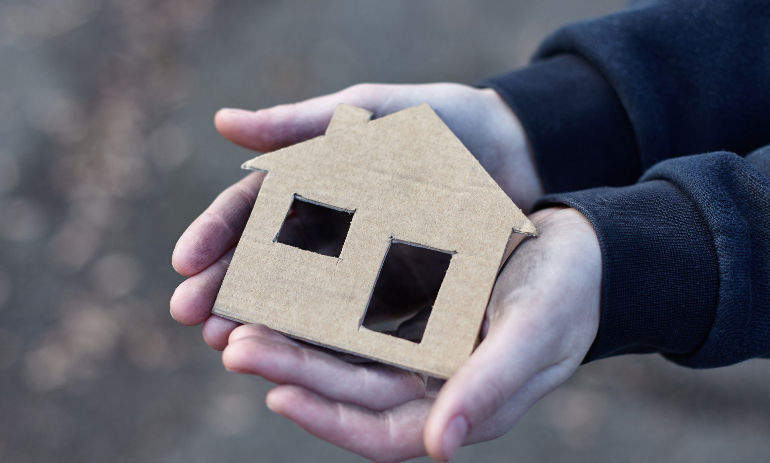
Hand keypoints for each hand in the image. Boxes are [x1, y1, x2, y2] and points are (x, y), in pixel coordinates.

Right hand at [171, 83, 544, 348]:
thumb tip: (222, 122)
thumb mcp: (374, 114)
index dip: (215, 235)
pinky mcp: (392, 292)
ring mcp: (356, 262)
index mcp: (311, 179)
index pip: (251, 210)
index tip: (185, 262)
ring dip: (259, 322)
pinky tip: (289, 355)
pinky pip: (348, 317)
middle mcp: (326, 225)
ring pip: (297, 296)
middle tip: (193, 317)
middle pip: (263, 260)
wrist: (514, 154)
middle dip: (225, 288)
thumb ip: (304, 124)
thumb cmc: (443, 124)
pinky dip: (315, 337)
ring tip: (225, 345)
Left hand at [220, 207, 601, 461]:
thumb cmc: (568, 294)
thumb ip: (492, 387)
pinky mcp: (408, 309)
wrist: (580, 250)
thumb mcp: (536, 333)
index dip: (330, 420)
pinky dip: (318, 307)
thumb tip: (440, 449)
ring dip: (293, 341)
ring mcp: (415, 347)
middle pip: (349, 390)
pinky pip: (354, 314)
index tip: (278, 394)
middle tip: (236, 345)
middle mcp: (428, 383)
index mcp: (459, 404)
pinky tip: (282, 285)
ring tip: (240, 321)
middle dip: (292, 372)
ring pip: (343, 354)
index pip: (383, 432)